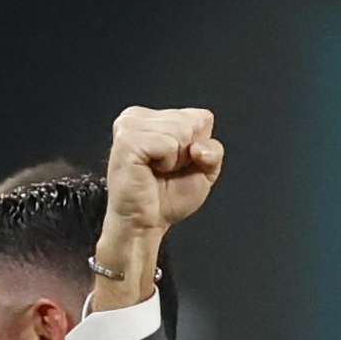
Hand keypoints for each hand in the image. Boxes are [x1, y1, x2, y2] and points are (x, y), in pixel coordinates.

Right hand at [105, 106, 224, 234]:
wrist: (145, 222)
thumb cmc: (167, 197)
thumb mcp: (204, 170)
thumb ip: (213, 150)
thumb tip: (198, 146)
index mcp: (153, 117)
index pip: (201, 117)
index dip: (199, 147)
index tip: (178, 164)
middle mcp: (138, 116)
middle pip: (191, 122)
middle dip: (187, 153)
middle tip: (166, 170)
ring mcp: (129, 126)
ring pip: (181, 130)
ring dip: (176, 159)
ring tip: (158, 171)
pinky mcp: (127, 141)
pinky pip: (168, 144)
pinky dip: (168, 163)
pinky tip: (151, 171)